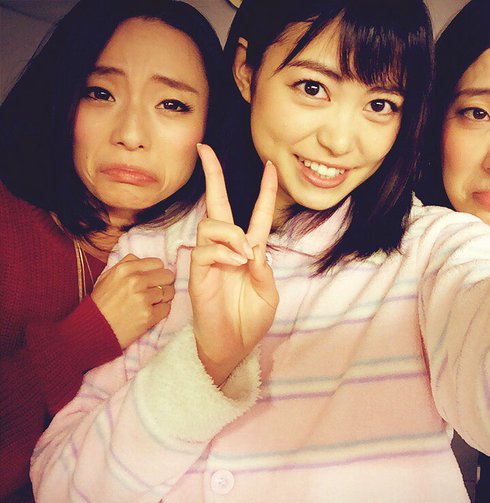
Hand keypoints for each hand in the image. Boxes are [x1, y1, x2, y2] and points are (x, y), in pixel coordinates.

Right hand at [91, 254, 175, 348]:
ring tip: (150, 303)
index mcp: (125, 269)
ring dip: (162, 298)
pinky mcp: (148, 315)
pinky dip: (161, 311)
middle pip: (167, 276)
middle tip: (154, 291)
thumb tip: (143, 259)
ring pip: (169, 292)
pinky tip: (149, 313)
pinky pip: (167, 308)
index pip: (158, 263)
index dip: (157, 271)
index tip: (153, 279)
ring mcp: (143, 299)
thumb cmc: (100, 303)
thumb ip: (126, 264)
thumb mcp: (106, 277)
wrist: (93, 330)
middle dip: (163, 283)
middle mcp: (135, 281)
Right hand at [191, 143, 278, 384]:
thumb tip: (251, 247)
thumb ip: (264, 269)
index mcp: (250, 251)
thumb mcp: (269, 294)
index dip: (265, 191)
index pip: (257, 214)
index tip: (270, 166)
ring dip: (232, 233)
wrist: (232, 346)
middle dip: (213, 175)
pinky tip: (233, 265)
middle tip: (205, 149)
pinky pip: (206, 247)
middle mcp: (228, 248)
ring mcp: (211, 257)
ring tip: (243, 256)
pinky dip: (223, 252)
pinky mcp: (197, 270)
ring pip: (212, 222)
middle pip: (218, 204)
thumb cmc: (250, 320)